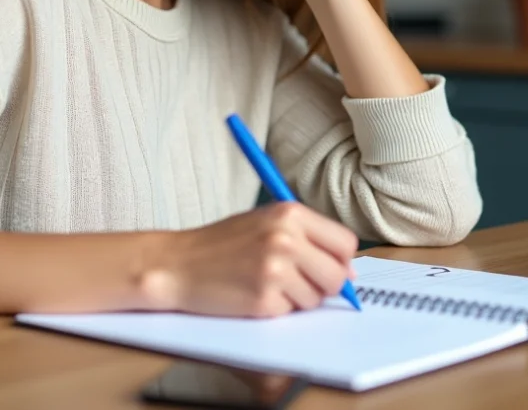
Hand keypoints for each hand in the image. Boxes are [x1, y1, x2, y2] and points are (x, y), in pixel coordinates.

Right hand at [146, 202, 357, 317]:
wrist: (177, 264)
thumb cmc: (222, 244)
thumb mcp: (266, 223)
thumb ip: (308, 238)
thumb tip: (350, 270)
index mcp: (290, 214)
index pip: (345, 243)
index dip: (341, 260)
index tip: (328, 267)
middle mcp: (286, 239)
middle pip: (338, 275)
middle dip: (325, 286)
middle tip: (298, 283)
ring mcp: (275, 271)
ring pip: (316, 299)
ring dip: (298, 299)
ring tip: (267, 284)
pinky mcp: (263, 300)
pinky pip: (291, 313)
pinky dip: (277, 310)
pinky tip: (253, 295)